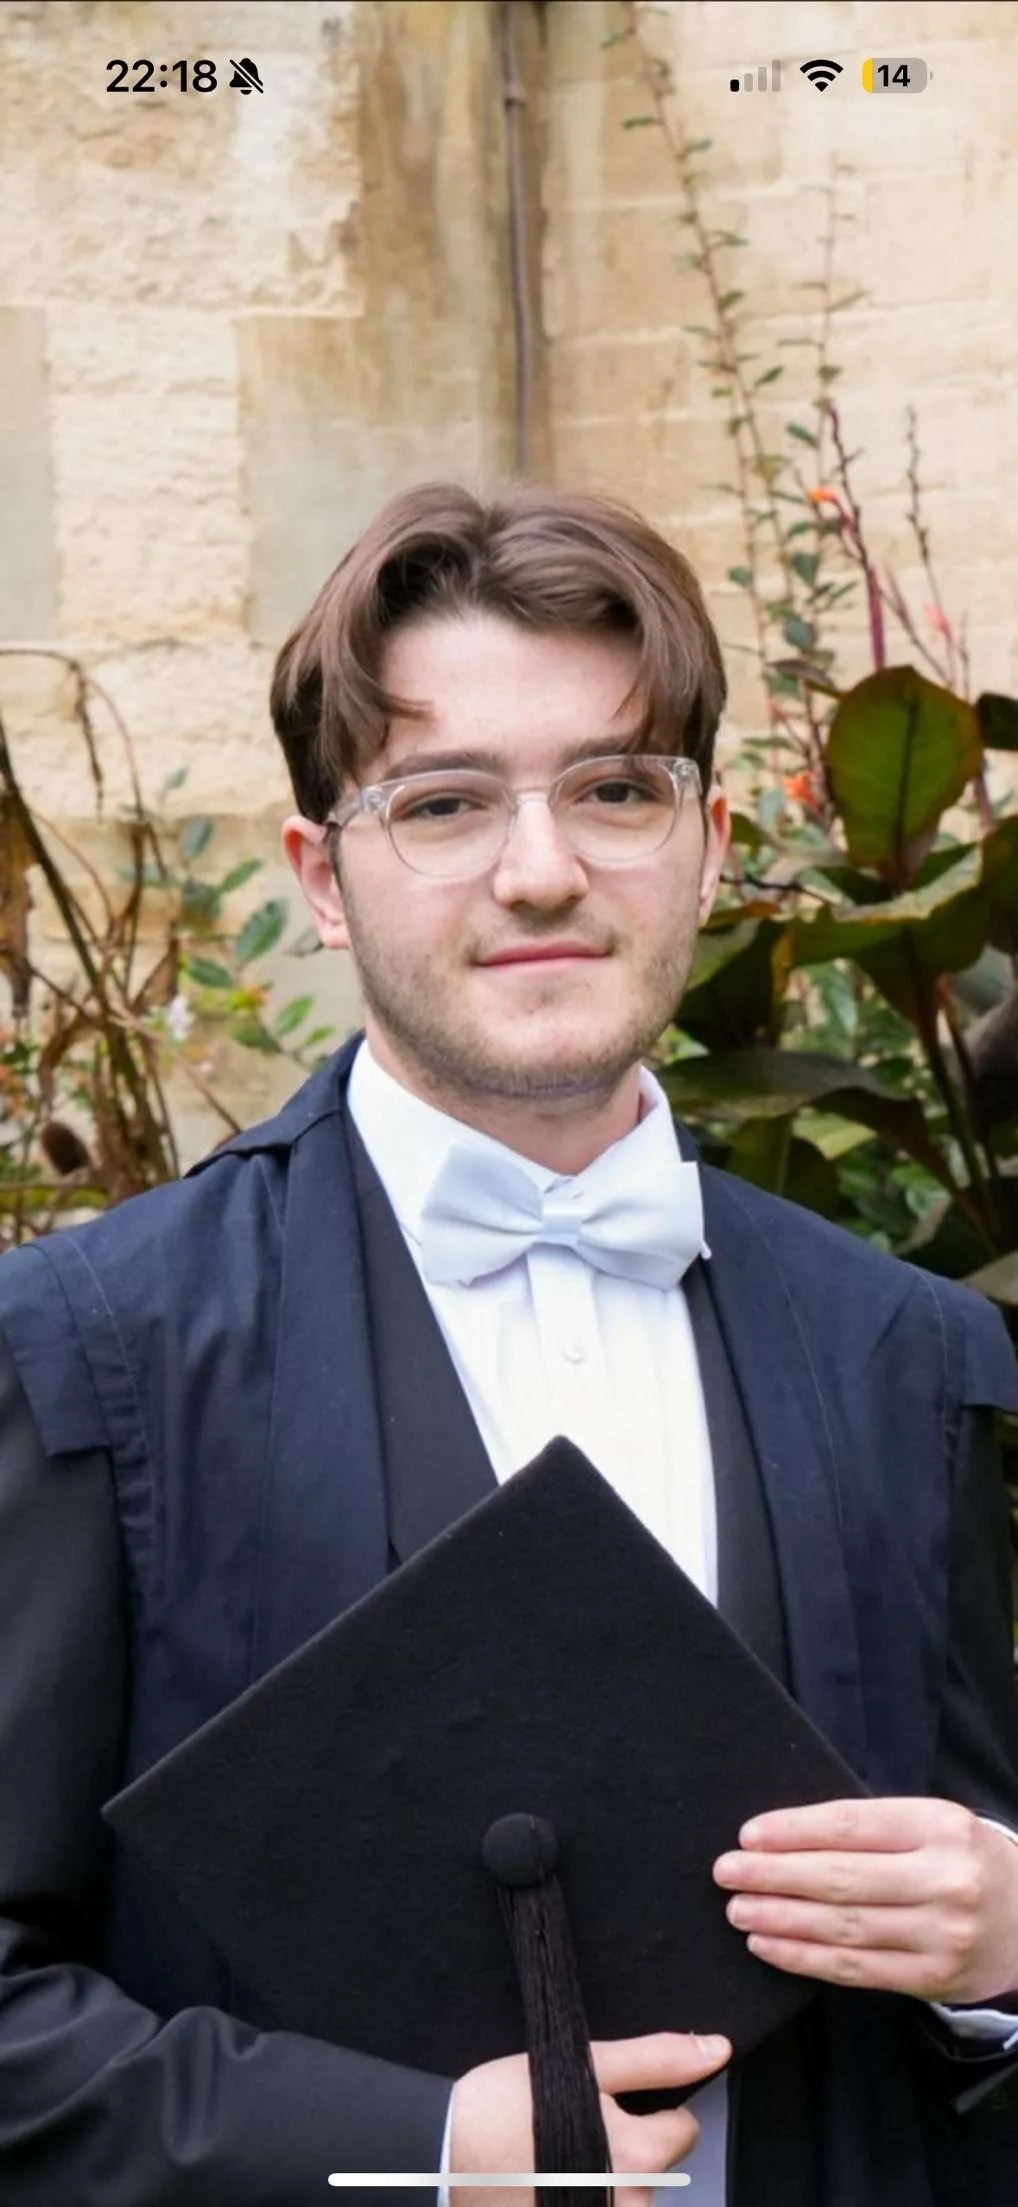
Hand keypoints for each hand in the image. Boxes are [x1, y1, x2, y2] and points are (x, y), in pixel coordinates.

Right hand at [449, 2029, 730, 2206]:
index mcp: (639, 2158)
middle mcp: (632, 2206)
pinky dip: (584, 2198)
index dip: (651, 2110)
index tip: (611, 2105)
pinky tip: (548, 2185)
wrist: (438, 2156)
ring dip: (606, 2180)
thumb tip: (717, 2049)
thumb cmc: (503, 2107)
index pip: (684, 2130)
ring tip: (554, 2158)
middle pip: (655, 2170)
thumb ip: (654, 2059)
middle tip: (574, 2130)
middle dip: (628, 2149)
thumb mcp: (581, 2066)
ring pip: (629, 2198)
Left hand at [713, 1796, 1017, 2004]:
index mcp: (939, 1826)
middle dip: (775, 1876)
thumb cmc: (960, 1859)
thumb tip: (782, 1837)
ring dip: (782, 1920)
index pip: (852, 1827)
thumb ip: (870, 1828)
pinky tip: (769, 1946)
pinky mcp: (932, 1979)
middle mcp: (943, 1880)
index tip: (748, 1836)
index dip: (794, 1831)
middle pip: (843, 1879)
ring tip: (739, 1911)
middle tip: (727, 1873)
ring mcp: (940, 1935)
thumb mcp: (930, 1824)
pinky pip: (856, 1970)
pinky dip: (805, 1958)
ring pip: (844, 1928)